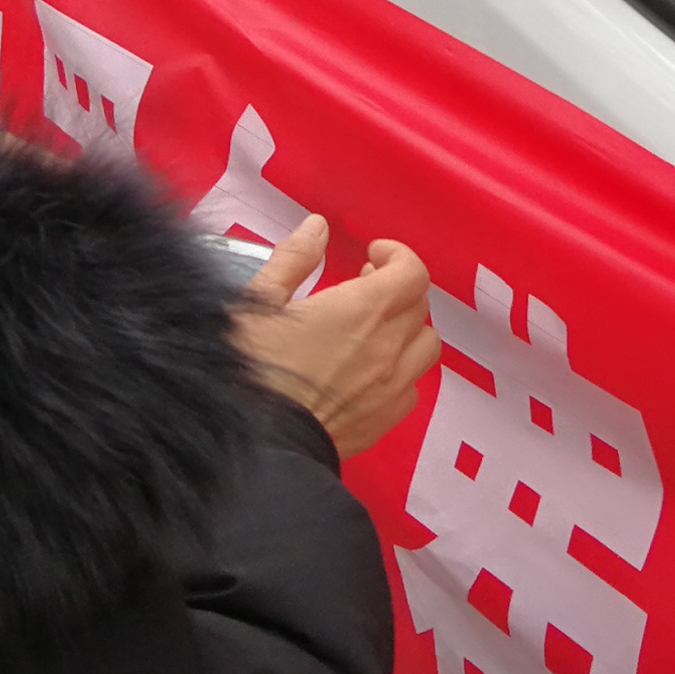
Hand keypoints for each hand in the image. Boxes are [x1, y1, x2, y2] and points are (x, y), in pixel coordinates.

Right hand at [235, 215, 443, 457]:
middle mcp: (387, 348)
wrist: (254, 446)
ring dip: (406, 329)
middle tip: (363, 287)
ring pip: (425, 347)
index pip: (412, 273)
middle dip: (397, 288)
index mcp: (362, 311)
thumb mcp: (259, 301)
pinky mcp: (382, 423)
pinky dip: (401, 370)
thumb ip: (293, 259)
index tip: (371, 256)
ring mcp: (390, 389)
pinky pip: (412, 388)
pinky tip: (371, 371)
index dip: (397, 256)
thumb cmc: (249, 368)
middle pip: (419, 306)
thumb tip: (317, 227)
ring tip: (373, 329)